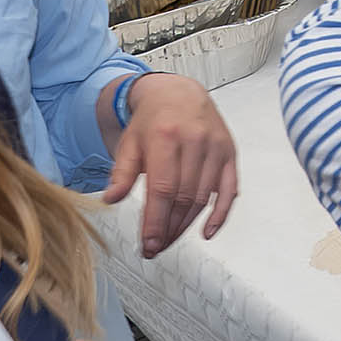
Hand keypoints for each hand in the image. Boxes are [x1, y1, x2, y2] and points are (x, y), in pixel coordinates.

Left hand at [102, 72, 239, 255]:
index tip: (148, 244)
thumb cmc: (153, 120)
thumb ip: (121, 171)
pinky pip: (229, 190)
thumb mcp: (129, 142)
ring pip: (203, 197)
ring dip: (186, 225)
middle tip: (155, 247)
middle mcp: (195, 141)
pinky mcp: (229, 153)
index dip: (156, 221)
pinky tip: (207, 231)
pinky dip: (221, 214)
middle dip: (168, 229)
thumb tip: (111, 199)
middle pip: (184, 197)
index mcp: (166, 137)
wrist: (180, 93)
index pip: (163, 189)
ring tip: (169, 240)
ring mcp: (216, 148)